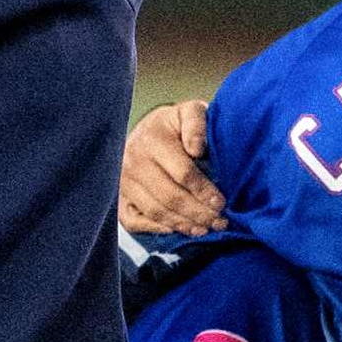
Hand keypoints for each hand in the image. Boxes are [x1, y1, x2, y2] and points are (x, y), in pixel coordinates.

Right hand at [119, 101, 226, 237]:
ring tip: (205, 229)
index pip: (182, 172)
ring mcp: (123, 181)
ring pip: (155, 211)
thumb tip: (196, 149)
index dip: (204, 190)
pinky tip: (177, 230)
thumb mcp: (190, 112)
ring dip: (183, 224)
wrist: (148, 129)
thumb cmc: (176, 124)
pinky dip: (155, 229)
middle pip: (170, 196)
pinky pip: (133, 220)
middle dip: (198, 213)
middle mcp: (133, 161)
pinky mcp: (119, 196)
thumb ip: (196, 124)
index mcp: (152, 139)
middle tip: (220, 222)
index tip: (221, 203)